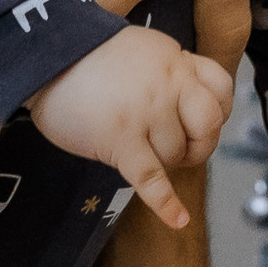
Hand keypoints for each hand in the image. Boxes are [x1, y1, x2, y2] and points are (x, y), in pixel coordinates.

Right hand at [31, 22, 234, 231]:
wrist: (45, 57)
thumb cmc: (89, 56)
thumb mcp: (144, 47)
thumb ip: (172, 70)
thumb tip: (192, 99)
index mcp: (175, 61)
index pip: (222, 89)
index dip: (217, 111)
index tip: (199, 120)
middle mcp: (167, 85)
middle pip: (209, 126)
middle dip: (199, 144)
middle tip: (178, 146)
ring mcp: (145, 113)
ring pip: (175, 155)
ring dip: (161, 159)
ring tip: (133, 144)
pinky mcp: (120, 140)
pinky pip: (151, 179)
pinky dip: (165, 203)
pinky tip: (178, 219)